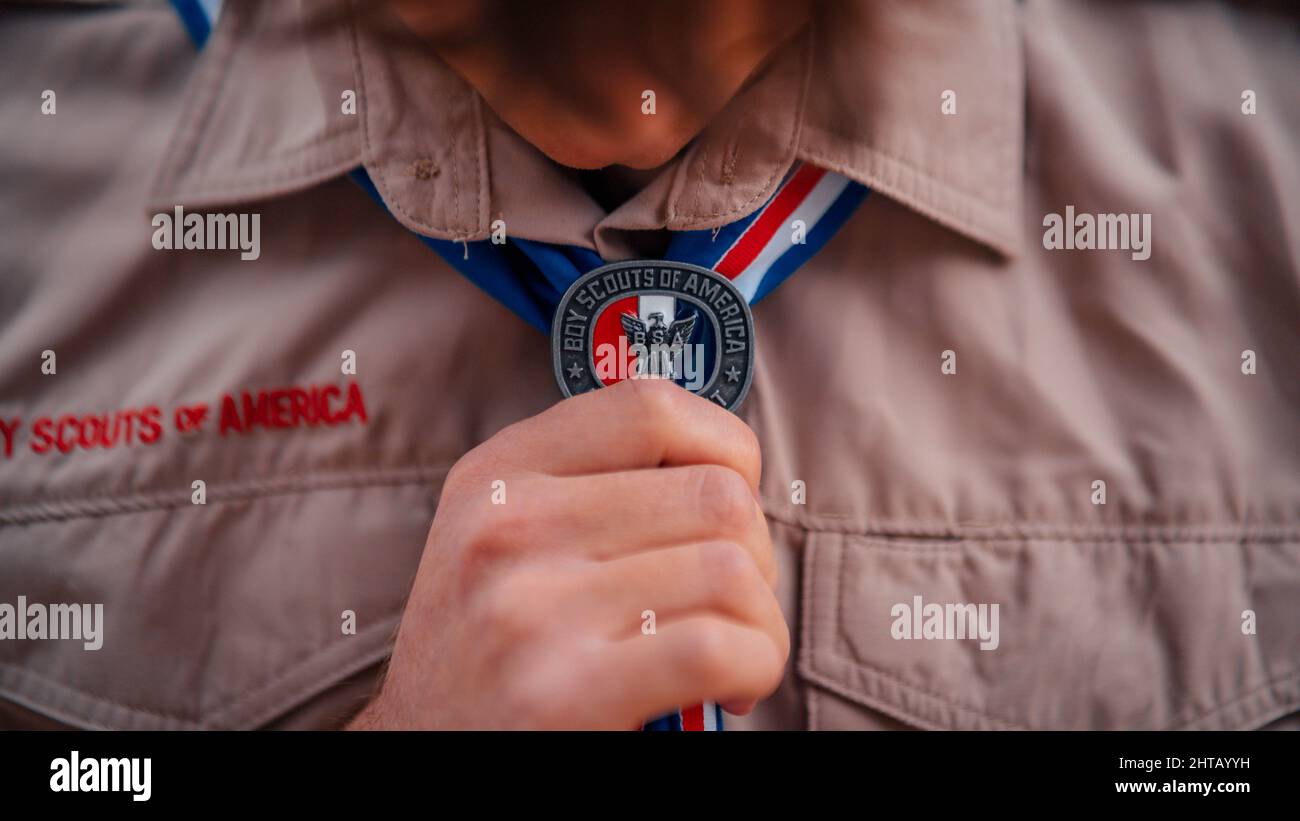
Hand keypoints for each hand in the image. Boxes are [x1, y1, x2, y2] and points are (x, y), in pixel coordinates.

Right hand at [348, 378, 786, 728]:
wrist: (423, 749)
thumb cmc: (489, 650)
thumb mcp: (499, 539)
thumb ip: (589, 487)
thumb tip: (729, 471)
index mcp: (498, 475)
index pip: (652, 406)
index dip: (726, 448)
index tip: (731, 501)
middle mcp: (507, 527)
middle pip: (715, 496)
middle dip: (757, 552)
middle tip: (734, 602)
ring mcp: (531, 609)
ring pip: (731, 571)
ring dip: (763, 620)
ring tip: (736, 649)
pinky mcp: (562, 692)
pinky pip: (717, 647)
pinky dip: (756, 665)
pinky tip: (733, 685)